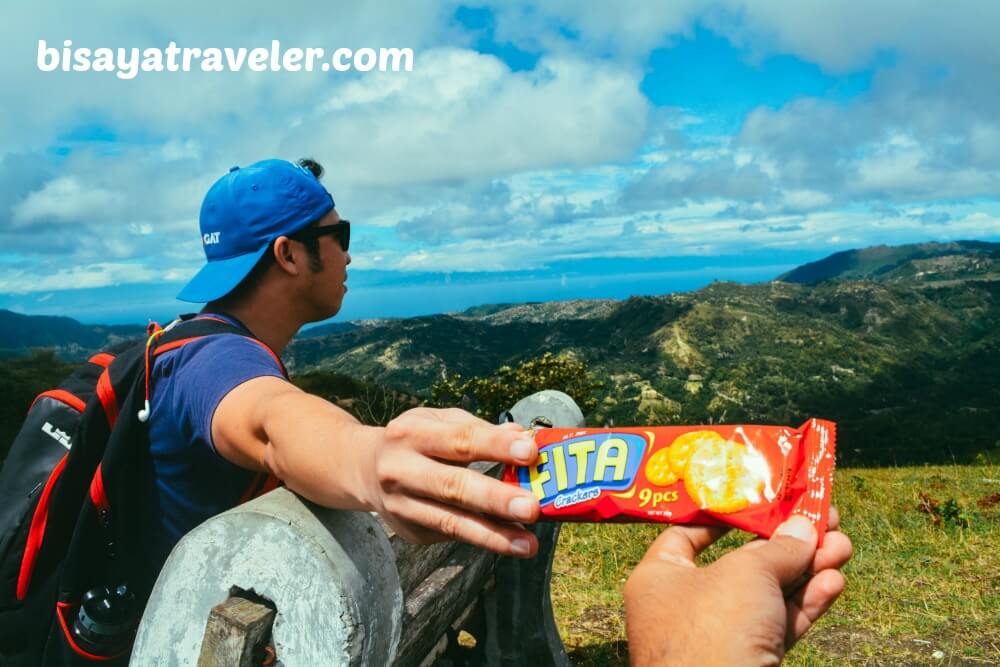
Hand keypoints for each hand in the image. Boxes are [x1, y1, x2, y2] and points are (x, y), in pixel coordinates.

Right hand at [368, 407, 540, 556]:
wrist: (364, 469)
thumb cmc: (415, 439)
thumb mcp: (438, 421)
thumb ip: (478, 429)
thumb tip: (522, 437)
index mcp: (412, 433)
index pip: (459, 440)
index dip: (495, 446)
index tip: (530, 452)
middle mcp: (402, 470)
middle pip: (453, 486)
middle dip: (495, 499)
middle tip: (533, 508)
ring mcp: (402, 505)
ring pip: (451, 523)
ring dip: (493, 536)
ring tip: (527, 544)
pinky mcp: (410, 531)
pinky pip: (451, 533)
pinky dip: (482, 537)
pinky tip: (509, 541)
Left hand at [624, 508, 851, 665]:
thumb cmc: (713, 631)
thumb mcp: (744, 575)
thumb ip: (777, 550)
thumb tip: (803, 528)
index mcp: (660, 578)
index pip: (686, 534)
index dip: (723, 515)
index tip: (757, 499)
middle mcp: (684, 607)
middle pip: (740, 564)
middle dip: (786, 543)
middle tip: (823, 519)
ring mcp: (718, 640)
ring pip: (767, 597)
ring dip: (806, 570)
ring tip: (843, 543)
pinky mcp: (748, 665)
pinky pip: (779, 627)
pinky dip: (805, 605)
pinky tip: (836, 581)